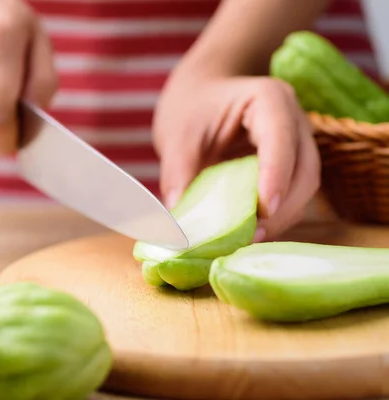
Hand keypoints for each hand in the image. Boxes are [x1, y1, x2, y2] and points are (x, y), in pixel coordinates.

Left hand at [153, 72, 320, 241]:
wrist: (200, 96)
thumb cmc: (191, 108)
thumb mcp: (177, 137)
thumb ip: (178, 175)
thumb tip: (180, 223)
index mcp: (268, 98)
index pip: (280, 138)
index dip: (276, 174)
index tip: (265, 208)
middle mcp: (294, 119)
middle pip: (305, 169)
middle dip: (283, 207)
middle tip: (251, 236)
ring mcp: (298, 143)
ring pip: (305, 186)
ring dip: (282, 217)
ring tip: (248, 240)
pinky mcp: (291, 165)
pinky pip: (293, 195)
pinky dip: (276, 217)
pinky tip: (251, 233)